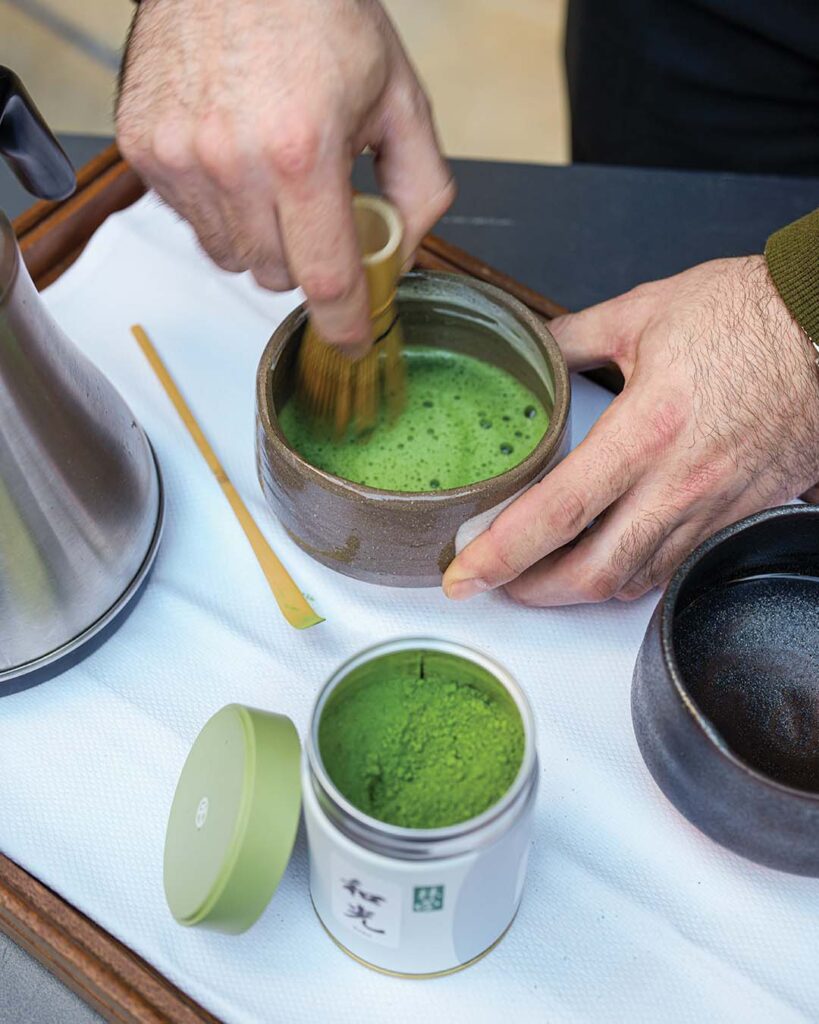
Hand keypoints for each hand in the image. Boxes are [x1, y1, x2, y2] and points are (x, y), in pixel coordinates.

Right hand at [117, 0, 453, 351]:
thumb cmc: (316, 13)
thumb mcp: (399, 96)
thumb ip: (419, 187)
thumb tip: (404, 252)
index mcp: (303, 150)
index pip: (325, 279)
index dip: (344, 325)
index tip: (352, 341)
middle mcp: (232, 159)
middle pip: (275, 276)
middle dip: (304, 260)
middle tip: (315, 209)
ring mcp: (179, 156)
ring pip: (229, 256)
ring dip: (258, 237)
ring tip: (272, 175)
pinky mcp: (143, 147)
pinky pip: (190, 221)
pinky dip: (218, 208)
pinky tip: (234, 158)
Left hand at [443, 256, 818, 605]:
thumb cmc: (748, 314)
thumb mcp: (643, 311)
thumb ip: (573, 337)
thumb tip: (534, 352)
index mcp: (645, 428)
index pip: (557, 512)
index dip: (501, 553)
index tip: (465, 573)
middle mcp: (680, 481)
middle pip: (593, 571)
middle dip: (532, 591)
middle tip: (496, 584)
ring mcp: (713, 505)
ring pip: (636, 580)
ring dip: (580, 590)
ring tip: (541, 578)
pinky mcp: (738, 513)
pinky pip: (676, 565)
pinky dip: (632, 576)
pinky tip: (609, 562)